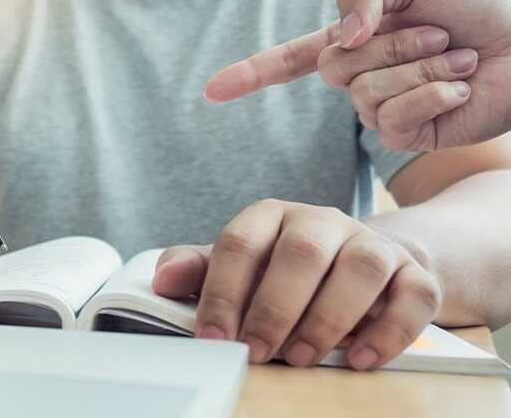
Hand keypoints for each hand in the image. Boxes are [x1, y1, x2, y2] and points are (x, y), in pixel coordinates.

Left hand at [151, 199, 441, 369]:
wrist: (360, 264)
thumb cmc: (283, 271)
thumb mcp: (238, 268)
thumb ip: (199, 271)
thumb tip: (161, 279)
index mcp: (271, 216)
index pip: (241, 243)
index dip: (223, 291)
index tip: (212, 336)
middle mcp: (323, 221)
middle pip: (302, 252)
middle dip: (275, 307)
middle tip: (256, 351)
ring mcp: (372, 243)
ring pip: (361, 267)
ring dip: (328, 318)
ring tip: (300, 357)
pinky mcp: (414, 273)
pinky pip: (413, 296)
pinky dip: (388, 332)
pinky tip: (358, 359)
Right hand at [205, 0, 510, 150]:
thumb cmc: (479, 8)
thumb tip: (342, 39)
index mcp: (356, 41)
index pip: (290, 60)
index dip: (250, 74)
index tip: (211, 92)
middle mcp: (361, 78)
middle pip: (333, 67)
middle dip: (394, 44)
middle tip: (443, 37)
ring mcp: (380, 111)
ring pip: (366, 93)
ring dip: (422, 69)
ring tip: (461, 62)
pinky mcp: (405, 137)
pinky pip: (394, 118)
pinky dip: (434, 94)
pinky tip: (463, 88)